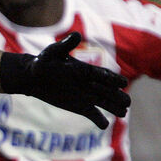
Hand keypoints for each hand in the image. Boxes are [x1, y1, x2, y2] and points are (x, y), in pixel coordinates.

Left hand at [0, 32, 128, 128]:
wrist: (33, 78)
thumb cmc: (43, 62)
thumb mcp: (53, 52)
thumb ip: (65, 45)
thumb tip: (76, 34)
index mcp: (86, 70)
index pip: (103, 75)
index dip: (113, 79)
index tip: (123, 83)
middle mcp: (90, 83)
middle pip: (108, 90)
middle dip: (118, 96)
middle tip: (127, 102)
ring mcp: (86, 95)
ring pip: (104, 102)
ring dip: (114, 108)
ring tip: (123, 113)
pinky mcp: (80, 106)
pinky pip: (93, 114)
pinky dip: (98, 120)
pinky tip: (104, 125)